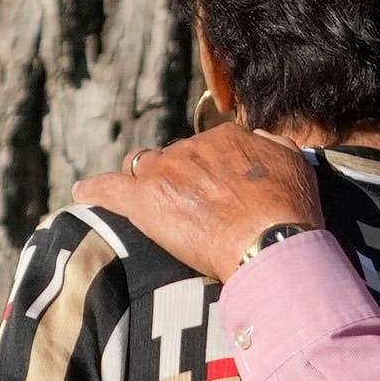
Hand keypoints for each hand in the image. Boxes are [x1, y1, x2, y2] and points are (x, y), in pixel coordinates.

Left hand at [64, 124, 323, 280]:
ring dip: (144, 183)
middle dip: (179, 178)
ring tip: (148, 204)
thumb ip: (272, 147)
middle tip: (193, 210)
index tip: (218, 191)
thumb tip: (259, 141)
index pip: (208, 147)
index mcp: (227, 138)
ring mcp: (165, 172)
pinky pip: (107, 188)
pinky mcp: (143, 201)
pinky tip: (82, 192)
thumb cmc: (291, 210)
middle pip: (173, 158)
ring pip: (142, 168)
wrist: (271, 242)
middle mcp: (192, 147)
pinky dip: (93, 190)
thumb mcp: (297, 166)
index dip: (211, 170)